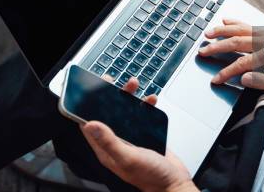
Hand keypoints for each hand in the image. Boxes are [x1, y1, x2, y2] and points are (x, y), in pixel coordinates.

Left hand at [83, 76, 196, 191]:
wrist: (175, 184)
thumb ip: (109, 141)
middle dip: (111, 96)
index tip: (92, 89)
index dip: (88, 106)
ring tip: (134, 86)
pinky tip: (150, 100)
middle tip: (114, 82)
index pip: (90, 124)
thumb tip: (90, 124)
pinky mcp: (146, 135)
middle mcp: (117, 143)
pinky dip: (145, 105)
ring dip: (129, 97)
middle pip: (108, 114)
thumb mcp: (128, 158)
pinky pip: (142, 115)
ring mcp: (132, 138)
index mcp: (106, 150)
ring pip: (126, 112)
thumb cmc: (152, 178)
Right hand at [198, 19, 263, 95]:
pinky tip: (227, 20)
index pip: (241, 64)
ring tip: (208, 32)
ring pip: (240, 30)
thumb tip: (242, 78)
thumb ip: (262, 81)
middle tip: (202, 51)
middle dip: (217, 47)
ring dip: (223, 31)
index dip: (226, 72)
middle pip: (236, 42)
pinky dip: (236, 22)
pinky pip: (248, 25)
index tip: (215, 79)